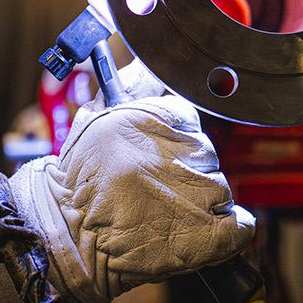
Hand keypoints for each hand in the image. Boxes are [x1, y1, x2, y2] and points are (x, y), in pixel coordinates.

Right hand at [9, 92, 253, 302]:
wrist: (63, 237)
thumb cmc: (75, 183)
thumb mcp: (94, 120)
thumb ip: (131, 89)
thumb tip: (150, 65)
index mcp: (148, 120)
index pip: (188, 118)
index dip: (175, 141)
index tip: (159, 157)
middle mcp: (172, 153)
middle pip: (205, 154)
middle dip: (185, 172)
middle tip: (153, 191)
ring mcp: (192, 195)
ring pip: (219, 188)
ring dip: (199, 202)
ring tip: (163, 215)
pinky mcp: (203, 236)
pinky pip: (238, 225)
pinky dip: (229, 230)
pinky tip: (202, 233)